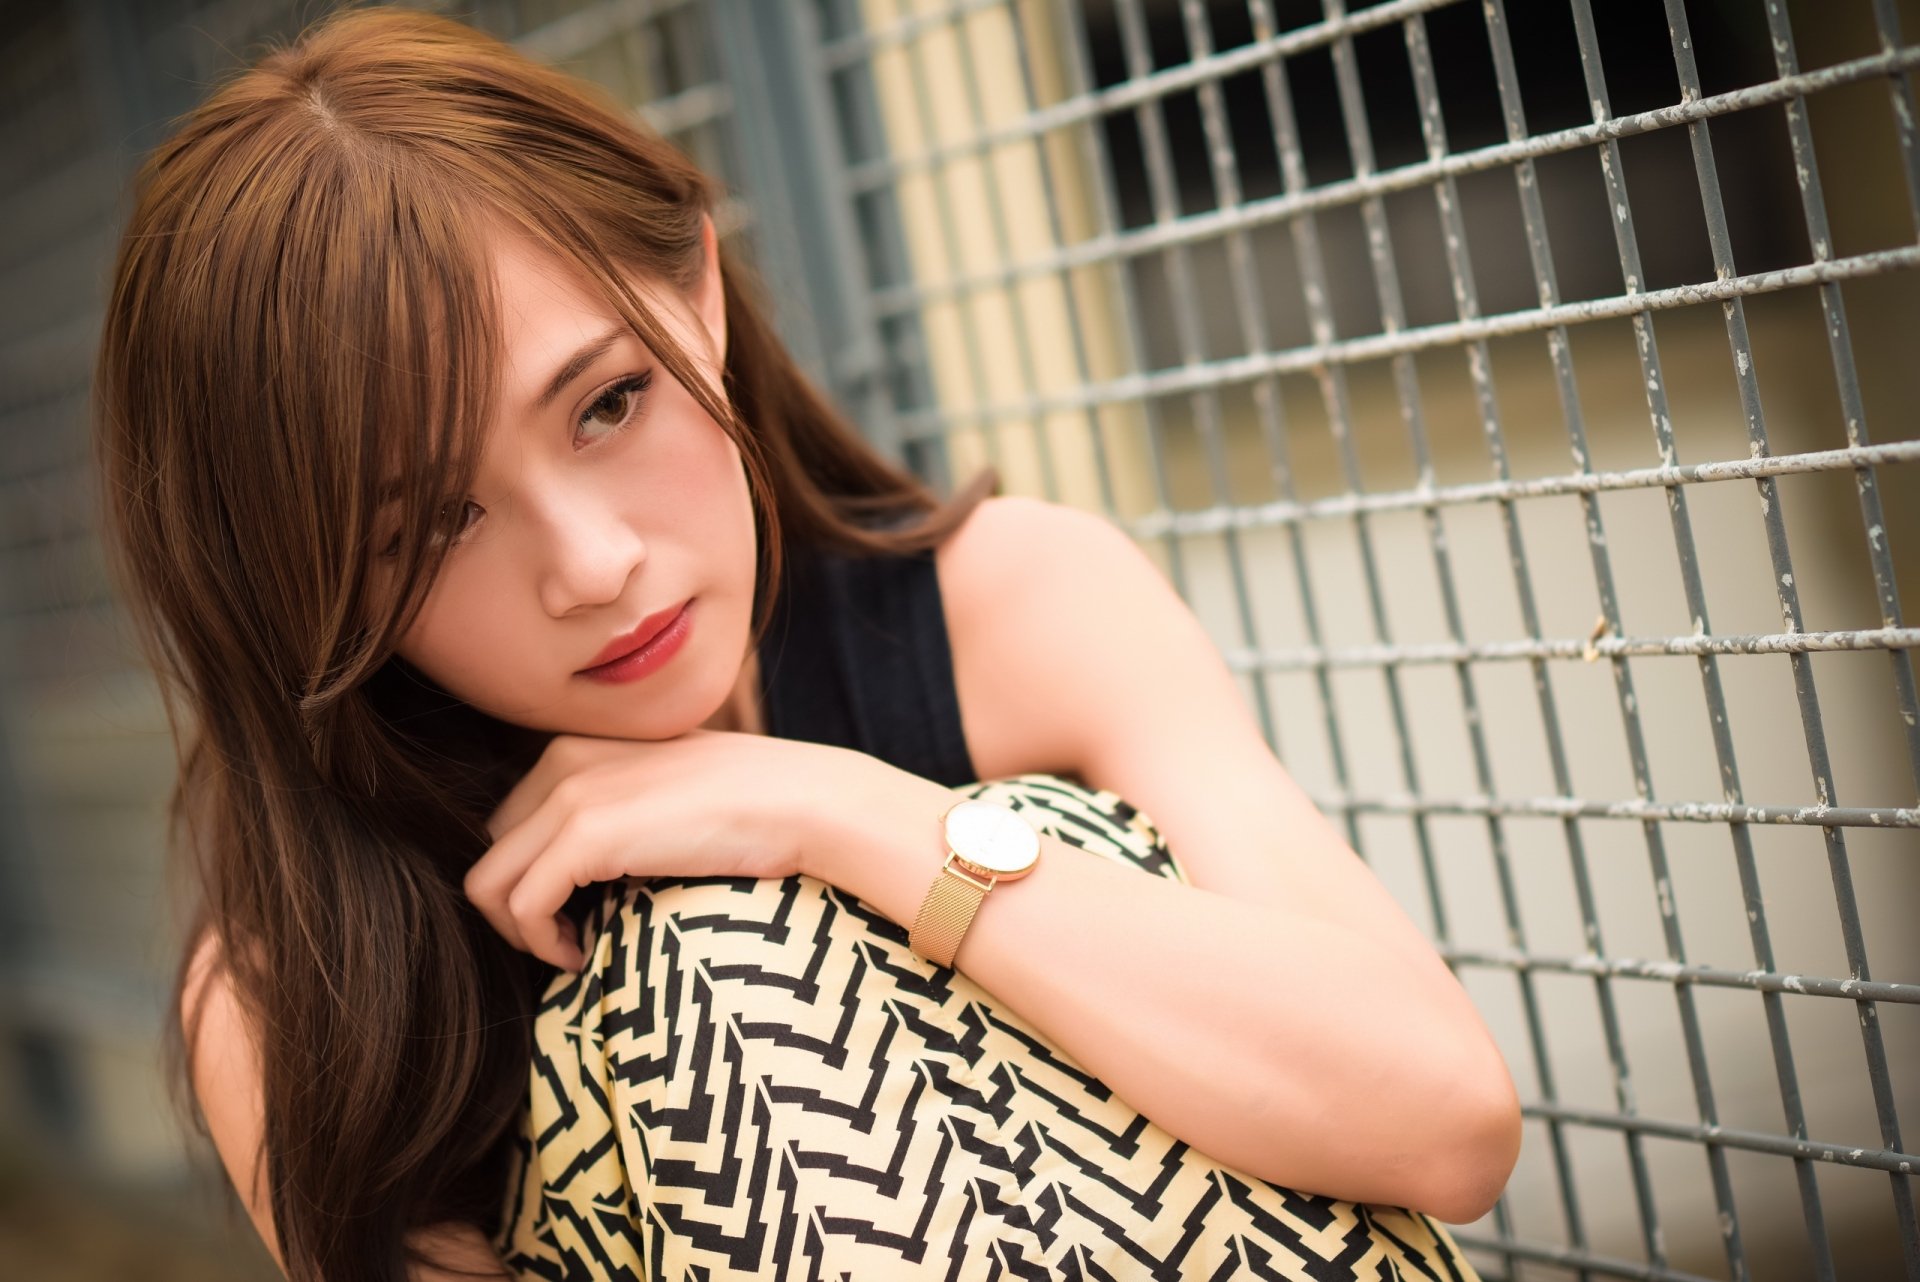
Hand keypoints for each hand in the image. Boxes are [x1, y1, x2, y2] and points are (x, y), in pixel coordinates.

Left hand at [466, 730, 844, 969]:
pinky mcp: (585, 836)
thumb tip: (595, 866)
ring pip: (488, 884)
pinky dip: (540, 943)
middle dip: (517, 904)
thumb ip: (620, 808)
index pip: (511, 824)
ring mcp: (571, 796)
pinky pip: (520, 906)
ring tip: (572, 951)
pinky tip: (581, 956)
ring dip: (520, 932)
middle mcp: (562, 761)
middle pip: (491, 852)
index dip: (531, 877)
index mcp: (579, 746)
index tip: (573, 913)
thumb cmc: (755, 805)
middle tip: (569, 936)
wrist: (802, 800)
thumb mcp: (667, 791)